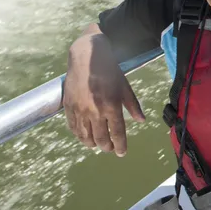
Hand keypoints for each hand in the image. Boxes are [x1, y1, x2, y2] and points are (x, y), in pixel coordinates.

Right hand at [62, 32, 144, 156]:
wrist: (87, 57)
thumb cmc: (109, 70)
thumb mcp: (125, 86)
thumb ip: (133, 105)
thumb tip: (141, 121)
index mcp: (111, 106)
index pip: (117, 132)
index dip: (120, 145)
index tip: (122, 153)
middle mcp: (95, 111)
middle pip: (101, 138)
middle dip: (106, 147)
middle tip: (110, 149)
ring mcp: (80, 110)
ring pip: (85, 136)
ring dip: (92, 144)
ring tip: (97, 145)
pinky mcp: (69, 107)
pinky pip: (73, 127)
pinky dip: (79, 135)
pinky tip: (84, 137)